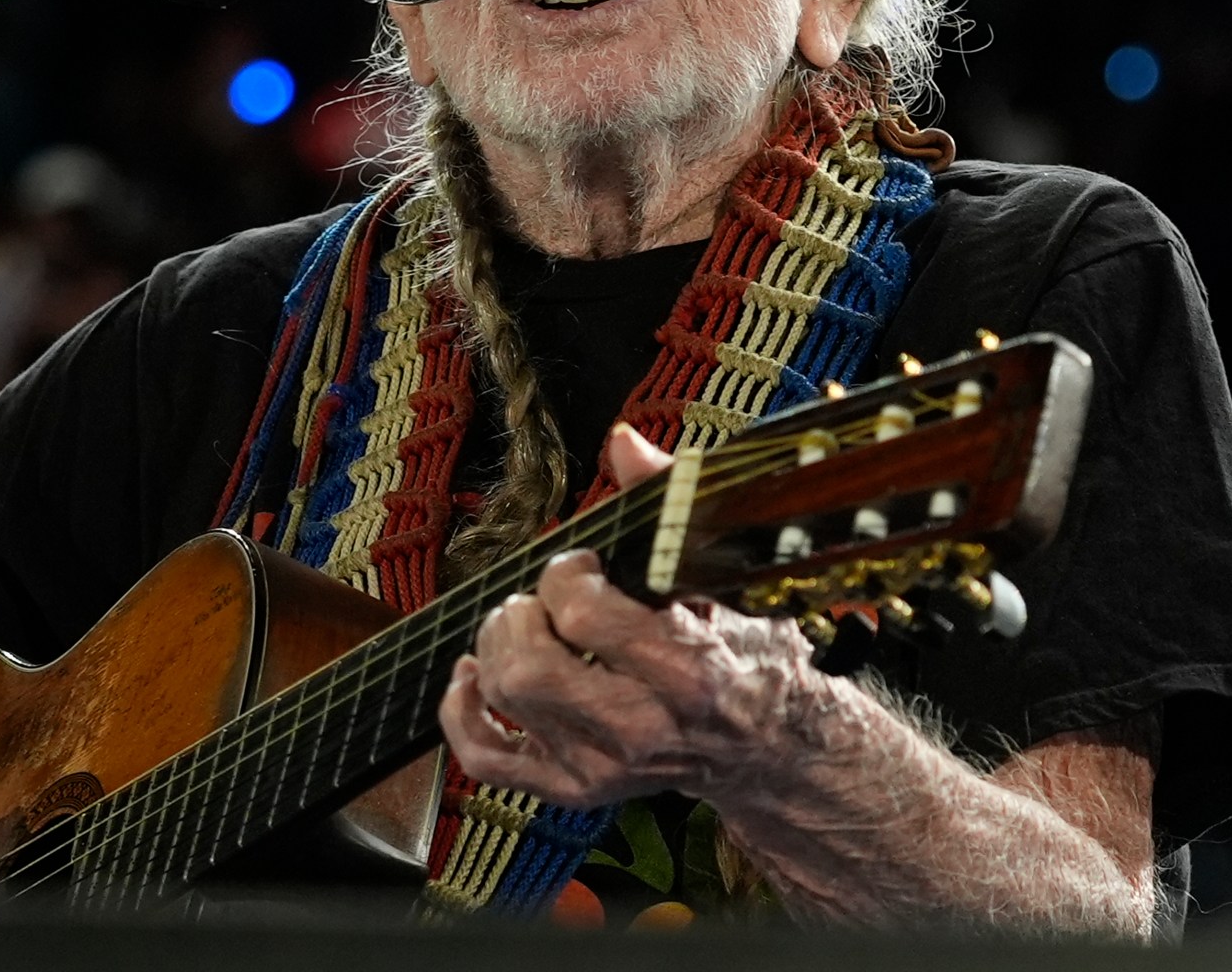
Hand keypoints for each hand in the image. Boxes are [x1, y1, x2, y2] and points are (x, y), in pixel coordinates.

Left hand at [437, 425, 844, 810]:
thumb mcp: (727, 577)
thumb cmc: (748, 654)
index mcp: (686, 671)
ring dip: (495, 644)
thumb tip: (623, 442)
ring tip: (523, 622)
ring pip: (502, 700)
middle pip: (528, 668)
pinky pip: (485, 759)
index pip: (583, 614)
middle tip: (541, 597)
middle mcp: (640, 729)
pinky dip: (461, 710)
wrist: (770, 748)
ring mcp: (602, 767)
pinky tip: (473, 672)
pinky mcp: (574, 789)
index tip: (584, 565)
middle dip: (520, 612)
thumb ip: (671, 507)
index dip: (567, 573)